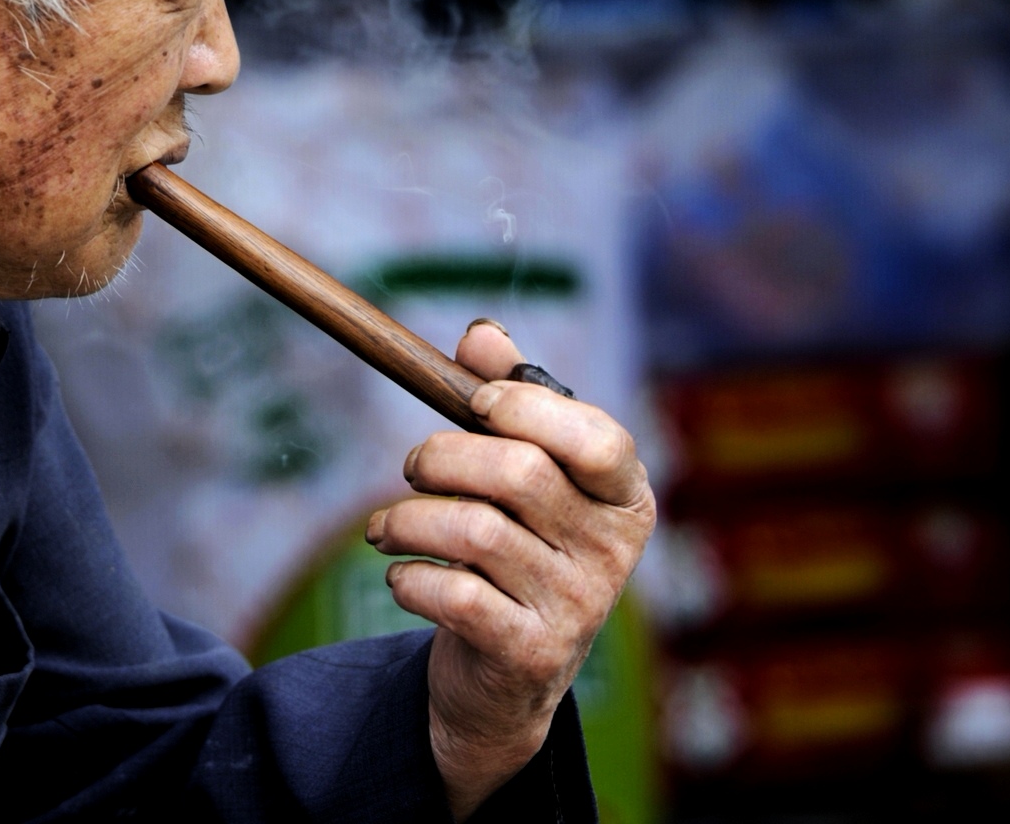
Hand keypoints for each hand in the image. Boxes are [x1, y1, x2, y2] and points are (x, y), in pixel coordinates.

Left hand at [364, 320, 655, 819]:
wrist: (508, 676)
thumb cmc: (518, 546)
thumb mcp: (525, 470)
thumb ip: (510, 396)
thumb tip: (481, 334)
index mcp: (625, 495)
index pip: (596, 438)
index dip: (528, 408)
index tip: (475, 402)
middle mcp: (613, 551)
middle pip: (519, 473)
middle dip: (442, 457)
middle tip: (411, 467)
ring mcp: (578, 606)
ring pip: (475, 531)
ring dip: (406, 518)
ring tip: (384, 526)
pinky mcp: (532, 653)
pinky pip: (454, 595)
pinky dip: (409, 577)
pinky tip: (401, 576)